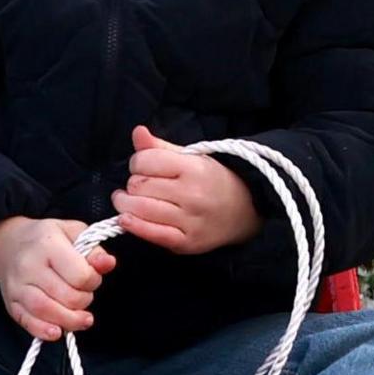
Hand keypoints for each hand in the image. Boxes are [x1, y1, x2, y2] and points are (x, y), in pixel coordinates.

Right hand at [0, 216, 116, 340]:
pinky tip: (57, 332)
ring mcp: (17, 286)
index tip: (92, 278)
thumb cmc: (48, 238)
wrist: (10, 244)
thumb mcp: (74, 233)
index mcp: (48, 245)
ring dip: (70, 320)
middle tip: (84, 294)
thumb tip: (108, 263)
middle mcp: (29, 266)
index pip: (80, 275)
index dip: (93, 281)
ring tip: (82, 319)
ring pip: (46, 311)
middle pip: (66, 296)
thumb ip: (94, 250)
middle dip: (83, 300)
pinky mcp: (11, 303)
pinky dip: (44, 331)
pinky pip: (27, 322)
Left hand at [112, 125, 260, 254]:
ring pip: (139, 209)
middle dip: (133, 184)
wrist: (247, 210)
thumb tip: (138, 132)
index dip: (137, 162)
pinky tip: (126, 219)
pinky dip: (133, 226)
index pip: (145, 161)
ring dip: (125, 204)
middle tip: (141, 185)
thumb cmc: (215, 180)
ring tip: (127, 200)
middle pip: (139, 186)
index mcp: (194, 168)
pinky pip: (151, 234)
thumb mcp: (193, 157)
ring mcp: (190, 220)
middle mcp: (192, 194)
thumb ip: (161, 147)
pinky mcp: (187, 242)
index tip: (143, 167)